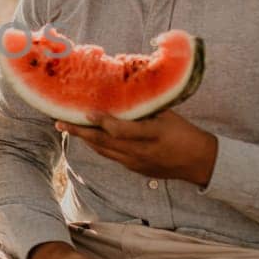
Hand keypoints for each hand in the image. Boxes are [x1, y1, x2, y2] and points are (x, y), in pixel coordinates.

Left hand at [56, 110, 217, 186]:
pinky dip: (97, 146)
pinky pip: (111, 156)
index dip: (103, 122)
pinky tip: (87, 137)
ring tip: (67, 128)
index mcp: (153, 134)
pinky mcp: (135, 169)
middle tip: (60, 122)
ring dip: (84, 139)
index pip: (122, 130)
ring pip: (104, 151)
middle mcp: (141, 152)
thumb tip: (123, 90)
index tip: (87, 112)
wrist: (198, 162)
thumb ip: (145, 106)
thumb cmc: (184, 133)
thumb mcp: (169, 115)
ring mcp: (136, 163)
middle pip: (105, 143)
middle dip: (80, 132)